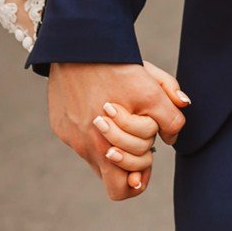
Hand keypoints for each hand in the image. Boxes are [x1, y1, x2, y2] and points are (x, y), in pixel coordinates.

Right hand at [47, 60, 189, 199]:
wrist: (77, 41)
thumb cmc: (117, 64)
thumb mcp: (152, 87)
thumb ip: (171, 117)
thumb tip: (171, 139)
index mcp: (105, 147)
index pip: (123, 189)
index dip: (140, 177)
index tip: (148, 156)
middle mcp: (84, 146)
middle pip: (112, 174)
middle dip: (131, 157)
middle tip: (139, 130)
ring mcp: (69, 136)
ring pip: (97, 154)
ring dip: (113, 141)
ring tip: (122, 114)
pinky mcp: (59, 123)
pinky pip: (80, 137)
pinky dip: (95, 128)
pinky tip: (102, 102)